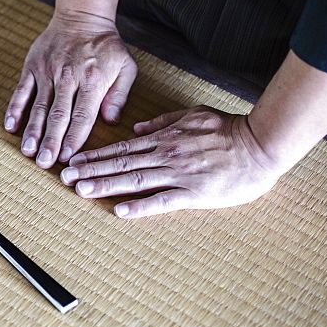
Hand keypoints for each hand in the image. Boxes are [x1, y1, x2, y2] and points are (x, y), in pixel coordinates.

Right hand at [5, 9, 136, 167]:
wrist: (81, 16)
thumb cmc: (106, 46)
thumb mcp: (126, 66)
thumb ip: (120, 94)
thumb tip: (111, 120)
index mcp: (93, 80)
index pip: (83, 115)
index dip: (75, 138)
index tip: (69, 158)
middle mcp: (68, 77)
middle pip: (59, 115)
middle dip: (51, 141)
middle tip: (45, 162)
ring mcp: (48, 72)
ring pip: (39, 106)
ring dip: (33, 130)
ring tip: (28, 151)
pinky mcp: (33, 66)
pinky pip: (22, 90)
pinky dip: (15, 109)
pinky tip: (10, 126)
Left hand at [60, 106, 283, 217]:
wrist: (261, 144)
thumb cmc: (229, 129)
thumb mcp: (192, 115)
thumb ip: (163, 121)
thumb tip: (136, 126)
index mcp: (163, 138)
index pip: (121, 147)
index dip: (94, 155)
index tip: (72, 160)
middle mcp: (165, 155)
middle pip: (120, 163)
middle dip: (90, 170)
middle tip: (64, 177)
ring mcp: (179, 174)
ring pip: (134, 180)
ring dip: (105, 185)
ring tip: (81, 190)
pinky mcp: (195, 193)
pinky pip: (163, 201)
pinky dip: (140, 206)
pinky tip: (120, 211)